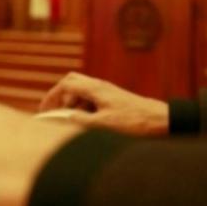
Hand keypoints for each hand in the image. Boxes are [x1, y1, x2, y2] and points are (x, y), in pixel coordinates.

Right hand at [39, 72, 168, 135]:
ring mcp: (107, 92)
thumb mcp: (104, 124)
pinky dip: (84, 108)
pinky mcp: (114, 99)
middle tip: (54, 112)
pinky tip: (88, 123)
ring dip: (73, 104)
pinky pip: (92, 99)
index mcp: (95, 88)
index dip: (52, 96)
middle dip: (60, 96)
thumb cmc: (134, 121)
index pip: (65, 84)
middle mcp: (100, 86)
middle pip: (72, 82)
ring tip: (72, 122)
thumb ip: (81, 120)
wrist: (162, 120)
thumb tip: (64, 117)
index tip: (44, 110)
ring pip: (82, 92)